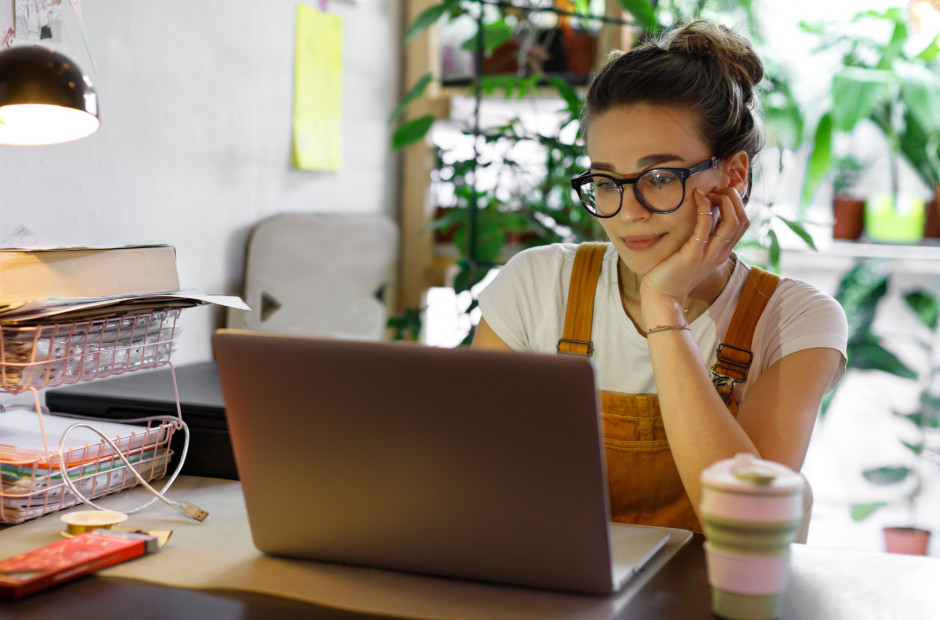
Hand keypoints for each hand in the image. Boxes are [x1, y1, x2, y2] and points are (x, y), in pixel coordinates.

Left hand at [639, 186, 748, 320]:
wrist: (662, 296)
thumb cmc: (673, 273)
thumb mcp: (694, 254)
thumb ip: (703, 238)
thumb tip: (704, 214)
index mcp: (722, 253)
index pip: (743, 223)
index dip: (736, 203)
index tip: (718, 194)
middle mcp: (720, 254)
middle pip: (742, 219)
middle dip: (733, 198)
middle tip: (715, 190)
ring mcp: (709, 254)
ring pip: (732, 222)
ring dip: (724, 200)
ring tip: (708, 192)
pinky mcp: (693, 254)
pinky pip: (706, 225)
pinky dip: (704, 207)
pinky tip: (697, 197)